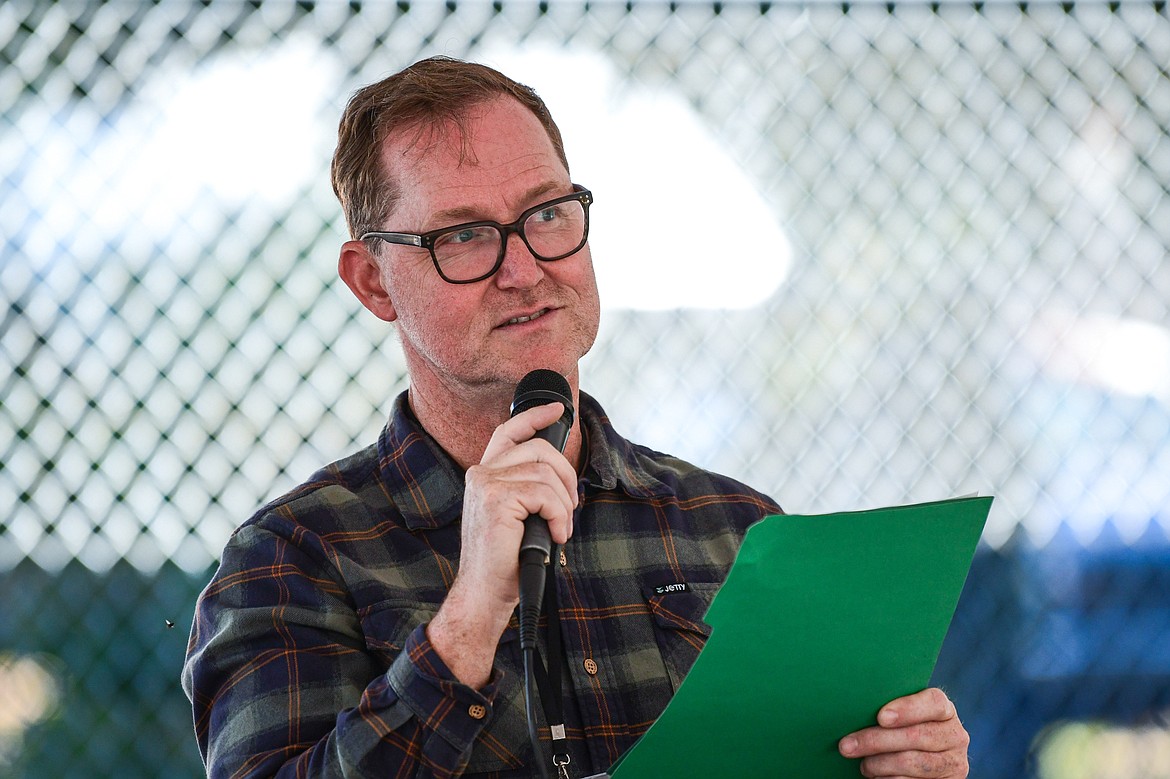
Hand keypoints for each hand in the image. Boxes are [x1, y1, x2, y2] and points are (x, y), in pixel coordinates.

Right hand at [427, 402, 577, 686]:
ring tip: (559, 529)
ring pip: (546, 473)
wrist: (485, 593)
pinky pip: (545, 493)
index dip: (534, 416)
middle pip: (539, 450)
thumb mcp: (519, 517)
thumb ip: (529, 490)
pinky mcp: (496, 498)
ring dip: (563, 504)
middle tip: (569, 508)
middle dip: (567, 476)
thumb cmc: (504, 561)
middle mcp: (481, 473)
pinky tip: (554, 536)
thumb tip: (561, 474)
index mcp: (485, 475)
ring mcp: (486, 483)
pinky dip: (559, 515)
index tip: (557, 408)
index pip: (509, 431)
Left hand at [838, 688, 968, 777]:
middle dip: (877, 741)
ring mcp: (954, 762)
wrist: (922, 760)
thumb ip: (889, 710)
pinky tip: (877, 777)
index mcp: (944, 710)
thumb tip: (855, 703)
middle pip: (917, 735)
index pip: (933, 702)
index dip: (907, 709)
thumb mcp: (901, 717)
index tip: (881, 717)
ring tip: (863, 765)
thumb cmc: (899, 731)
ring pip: (913, 762)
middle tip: (846, 746)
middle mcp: (955, 735)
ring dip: (880, 765)